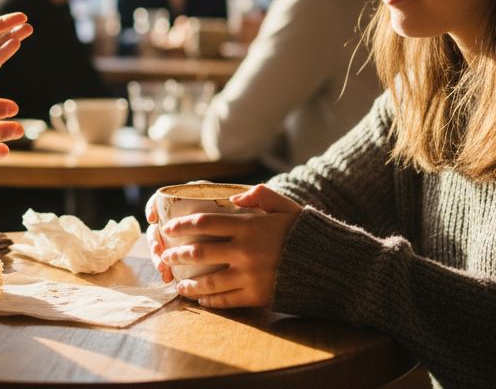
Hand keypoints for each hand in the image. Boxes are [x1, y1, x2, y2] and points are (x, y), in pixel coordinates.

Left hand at [149, 184, 301, 308]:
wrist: (330, 264)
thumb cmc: (303, 231)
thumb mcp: (284, 205)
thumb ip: (259, 195)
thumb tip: (233, 197)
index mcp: (249, 226)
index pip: (204, 223)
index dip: (182, 225)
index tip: (168, 229)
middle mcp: (245, 251)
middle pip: (199, 253)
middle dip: (177, 255)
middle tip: (166, 256)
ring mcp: (250, 276)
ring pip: (209, 282)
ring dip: (189, 283)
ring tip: (178, 283)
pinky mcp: (257, 296)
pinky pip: (226, 300)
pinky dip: (210, 300)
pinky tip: (200, 299)